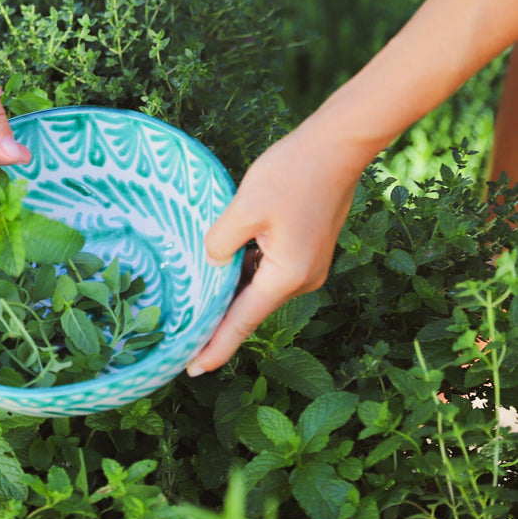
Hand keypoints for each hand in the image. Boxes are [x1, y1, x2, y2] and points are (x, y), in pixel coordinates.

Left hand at [187, 122, 366, 375]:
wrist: (336, 148)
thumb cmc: (291, 174)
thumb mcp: (244, 208)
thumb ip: (219, 242)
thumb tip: (212, 263)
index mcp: (286, 276)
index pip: (241, 322)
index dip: (215, 347)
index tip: (192, 370)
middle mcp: (301, 279)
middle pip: (249, 308)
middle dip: (217, 323)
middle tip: (181, 342)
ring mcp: (307, 266)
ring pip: (257, 287)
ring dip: (229, 294)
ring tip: (194, 308)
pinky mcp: (306, 250)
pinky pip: (267, 271)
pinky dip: (244, 275)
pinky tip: (220, 270)